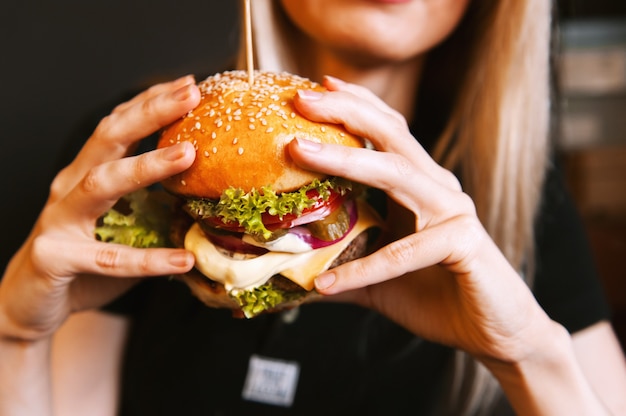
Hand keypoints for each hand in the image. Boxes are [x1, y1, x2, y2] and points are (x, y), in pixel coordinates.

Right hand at [0, 76, 198, 341]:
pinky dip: (148, 260)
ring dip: (145, 166)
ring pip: (102, 184)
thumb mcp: (118, 225)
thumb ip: (151, 206)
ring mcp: (59, 220)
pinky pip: (107, 258)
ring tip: (188, 155)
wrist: (28, 305)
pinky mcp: (56, 257)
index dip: (150, 103)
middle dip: (150, 113)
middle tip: (190, 95)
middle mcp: (70, 188)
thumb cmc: (82, 263)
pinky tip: (182, 260)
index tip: (188, 86)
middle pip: (108, 138)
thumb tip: (208, 197)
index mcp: (86, 174)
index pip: (118, 127)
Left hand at [288, 77, 555, 363]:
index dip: (355, 105)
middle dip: (345, 112)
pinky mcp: (464, 243)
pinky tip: (328, 283)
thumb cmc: (433, 293)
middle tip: (302, 99)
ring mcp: (453, 212)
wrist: (490, 331)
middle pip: (391, 136)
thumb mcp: (374, 276)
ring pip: (397, 174)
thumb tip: (286, 272)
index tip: (315, 86)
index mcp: (419, 185)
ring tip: (298, 152)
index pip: (387, 132)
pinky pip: (406, 252)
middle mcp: (437, 188)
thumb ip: (338, 264)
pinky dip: (365, 268)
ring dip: (345, 161)